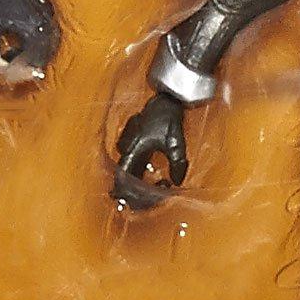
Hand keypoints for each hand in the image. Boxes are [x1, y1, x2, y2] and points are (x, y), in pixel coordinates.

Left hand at [0, 0, 57, 77]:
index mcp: (37, 28)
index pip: (38, 61)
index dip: (22, 72)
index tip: (9, 77)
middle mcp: (45, 17)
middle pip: (43, 50)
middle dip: (27, 61)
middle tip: (12, 70)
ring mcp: (41, 4)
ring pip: (40, 36)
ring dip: (26, 48)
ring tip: (8, 55)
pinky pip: (35, 23)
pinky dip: (25, 35)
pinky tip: (9, 37)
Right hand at [111, 91, 193, 207]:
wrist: (165, 99)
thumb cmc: (167, 117)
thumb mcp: (176, 142)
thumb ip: (177, 163)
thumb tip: (176, 181)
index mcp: (133, 149)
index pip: (122, 177)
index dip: (127, 192)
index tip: (138, 200)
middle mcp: (126, 148)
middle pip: (124, 177)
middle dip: (135, 191)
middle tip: (150, 198)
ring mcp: (127, 144)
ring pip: (128, 171)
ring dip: (139, 182)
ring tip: (159, 186)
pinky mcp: (132, 142)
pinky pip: (132, 163)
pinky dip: (140, 173)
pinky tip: (154, 176)